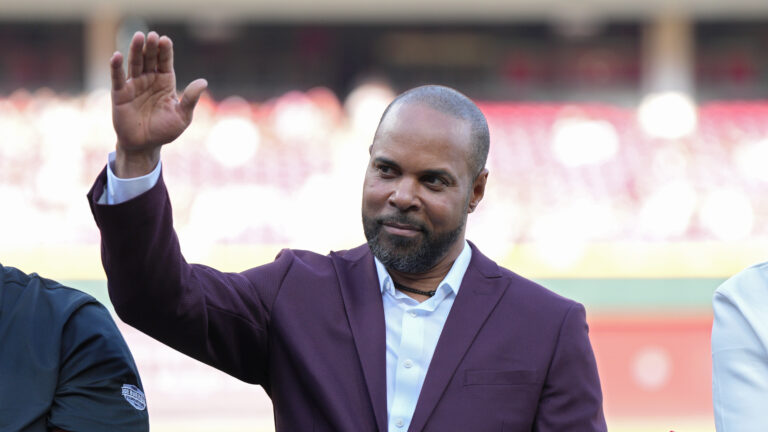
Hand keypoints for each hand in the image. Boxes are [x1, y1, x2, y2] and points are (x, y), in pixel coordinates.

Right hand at [110, 31, 207, 177]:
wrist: (144, 146)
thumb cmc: (165, 131)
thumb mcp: (182, 116)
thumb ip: (191, 99)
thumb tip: (203, 82)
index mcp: (165, 82)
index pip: (165, 62)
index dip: (165, 51)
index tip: (165, 40)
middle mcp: (149, 79)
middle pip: (150, 59)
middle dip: (151, 47)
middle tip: (152, 36)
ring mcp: (134, 85)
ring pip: (134, 63)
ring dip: (135, 50)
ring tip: (138, 37)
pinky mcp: (120, 93)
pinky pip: (118, 78)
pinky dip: (116, 67)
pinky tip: (117, 56)